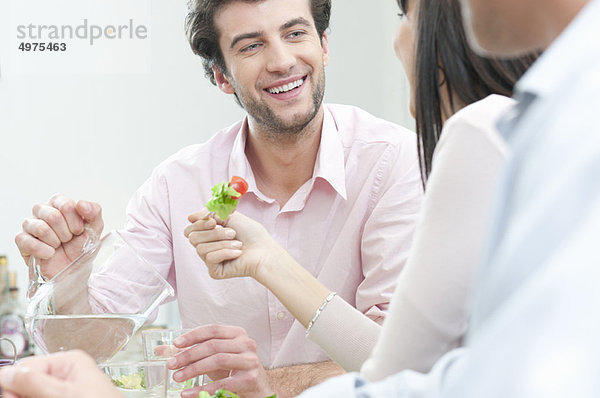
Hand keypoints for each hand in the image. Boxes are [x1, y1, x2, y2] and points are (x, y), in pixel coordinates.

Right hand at [0, 350, 120, 397]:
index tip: (13, 396)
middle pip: (27, 381)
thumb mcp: (66, 393)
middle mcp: (67, 372)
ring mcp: (66, 388)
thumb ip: (35, 382)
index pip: (27, 365)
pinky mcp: (67, 395)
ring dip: (31, 396)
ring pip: (33, 391)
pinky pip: (45, 394)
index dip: (15, 383)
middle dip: (24, 393)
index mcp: (69, 361)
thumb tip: (7, 372)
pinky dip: (41, 397)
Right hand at [14, 194, 103, 279]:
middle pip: (52, 216)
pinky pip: (25, 241)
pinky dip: (42, 250)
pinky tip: (50, 254)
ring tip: (58, 245)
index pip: (65, 204)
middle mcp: (42, 210)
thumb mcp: (94, 229)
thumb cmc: (81, 246)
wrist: (73, 269)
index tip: (78, 231)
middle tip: (68, 239)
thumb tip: (81, 203)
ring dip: (55, 241)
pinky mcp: (22, 240)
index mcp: (59, 204)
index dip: (75, 221)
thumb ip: (94, 212)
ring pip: (40, 228)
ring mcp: (30, 225)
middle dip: (65, 233)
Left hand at [168, 325, 273, 397]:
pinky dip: (203, 389)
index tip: (176, 344)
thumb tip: (161, 350)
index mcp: (237, 334)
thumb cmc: (234, 370)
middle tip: (171, 364)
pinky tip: (189, 393)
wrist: (258, 389)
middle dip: (189, 355)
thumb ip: (190, 352)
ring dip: (194, 369)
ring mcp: (250, 360)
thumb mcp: (213, 358)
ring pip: (218, 360)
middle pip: (213, 345)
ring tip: (178, 377)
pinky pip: (223, 383)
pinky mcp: (250, 378)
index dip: (193, 335)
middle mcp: (246, 343)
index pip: (212, 329)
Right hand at [185, 209, 282, 281]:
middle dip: (215, 233)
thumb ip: (210, 213)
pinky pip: (210, 258)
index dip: (199, 224)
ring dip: (223, 243)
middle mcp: (207, 246)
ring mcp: (210, 260)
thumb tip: (190, 217)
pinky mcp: (214, 271)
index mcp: (209, 233)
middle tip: (233, 233)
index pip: (190, 229)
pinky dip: (226, 252)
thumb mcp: (230, 216)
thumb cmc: (251, 234)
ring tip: (238, 244)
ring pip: (201, 248)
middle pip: (193, 237)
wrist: (264, 251)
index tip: (213, 221)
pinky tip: (237, 254)